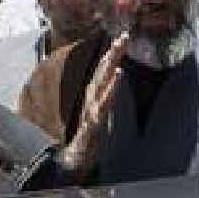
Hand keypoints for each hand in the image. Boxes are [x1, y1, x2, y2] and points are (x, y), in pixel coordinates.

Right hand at [61, 33, 128, 178]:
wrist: (73, 161)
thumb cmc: (88, 135)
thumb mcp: (99, 111)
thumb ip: (106, 93)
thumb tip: (116, 73)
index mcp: (93, 95)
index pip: (104, 69)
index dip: (113, 53)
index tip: (123, 37)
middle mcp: (91, 98)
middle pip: (103, 70)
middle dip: (114, 52)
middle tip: (125, 36)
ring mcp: (91, 108)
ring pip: (102, 81)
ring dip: (111, 63)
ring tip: (119, 48)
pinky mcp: (93, 121)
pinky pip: (104, 102)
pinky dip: (112, 87)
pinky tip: (118, 75)